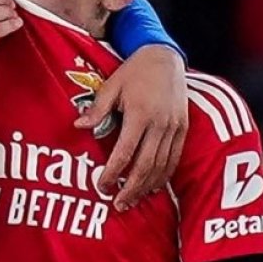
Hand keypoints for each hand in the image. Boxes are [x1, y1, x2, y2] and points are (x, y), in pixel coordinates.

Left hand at [75, 44, 187, 210]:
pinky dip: (164, 176)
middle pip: (145, 166)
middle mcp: (159, 124)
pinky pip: (174, 159)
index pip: (125, 153)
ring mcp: (174, 128)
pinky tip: (152, 187)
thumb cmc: (134, 71)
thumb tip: (79, 126)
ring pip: (161, 167)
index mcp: (139, 114)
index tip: (101, 187)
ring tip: (131, 201)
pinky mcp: (184, 129)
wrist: (165, 57)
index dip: (113, 173)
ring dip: (146, 187)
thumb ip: (97, 109)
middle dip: (130, 189)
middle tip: (117, 204)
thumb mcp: (111, 86)